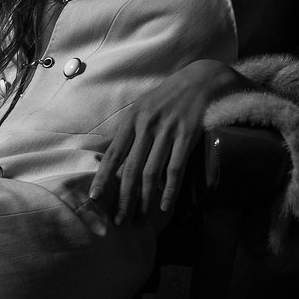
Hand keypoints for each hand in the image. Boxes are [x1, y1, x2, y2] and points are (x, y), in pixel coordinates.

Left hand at [89, 60, 249, 223]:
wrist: (204, 78)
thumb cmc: (171, 96)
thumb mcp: (144, 107)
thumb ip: (130, 131)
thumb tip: (112, 157)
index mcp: (132, 118)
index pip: (113, 153)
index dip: (103, 177)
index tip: (94, 198)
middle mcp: (147, 124)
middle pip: (131, 169)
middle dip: (123, 199)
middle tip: (119, 221)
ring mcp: (168, 130)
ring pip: (151, 173)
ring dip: (144, 201)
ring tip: (139, 220)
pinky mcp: (188, 135)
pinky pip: (175, 168)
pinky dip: (169, 189)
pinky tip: (164, 205)